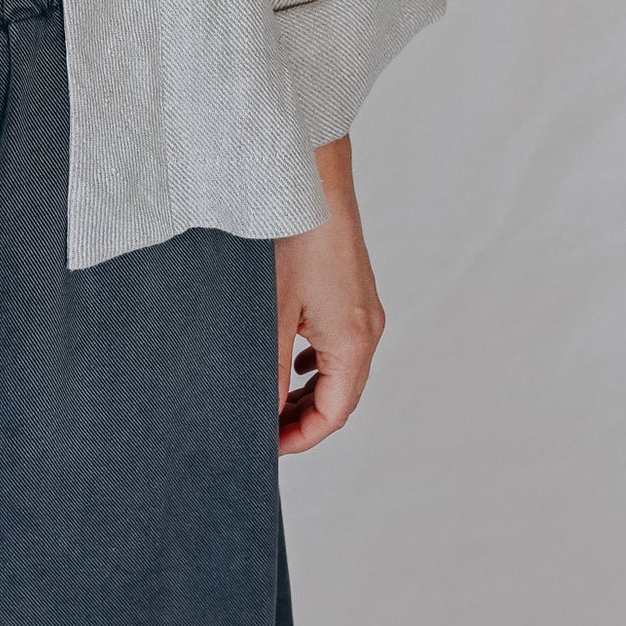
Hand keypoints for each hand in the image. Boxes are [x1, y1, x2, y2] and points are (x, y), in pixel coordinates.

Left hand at [275, 136, 384, 453]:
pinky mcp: (349, 289)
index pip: (333, 413)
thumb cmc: (292, 237)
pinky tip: (285, 358)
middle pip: (339, 394)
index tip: (264, 447)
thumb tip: (259, 416)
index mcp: (353, 342)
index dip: (299, 438)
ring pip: (336, 369)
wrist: (307, 178)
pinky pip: (336, 342)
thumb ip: (266, 371)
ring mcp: (361, 308)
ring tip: (265, 399)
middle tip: (259, 428)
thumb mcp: (270, 314)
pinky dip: (311, 361)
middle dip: (300, 417)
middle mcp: (366, 328)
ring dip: (304, 390)